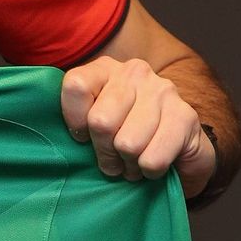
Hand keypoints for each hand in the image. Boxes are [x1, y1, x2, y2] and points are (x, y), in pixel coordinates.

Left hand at [60, 56, 215, 199]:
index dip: (75, 122)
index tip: (83, 138)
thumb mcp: (91, 125)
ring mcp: (163, 90)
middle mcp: (134, 72)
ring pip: (128, 144)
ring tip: (133, 162)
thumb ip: (74, 121)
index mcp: (104, 69)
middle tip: (113, 159)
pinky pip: (152, 159)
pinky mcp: (186, 115)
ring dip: (128, 164)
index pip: (76, 86)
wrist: (177, 148)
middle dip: (104, 152)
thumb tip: (54, 137)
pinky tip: (153, 163)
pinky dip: (149, 171)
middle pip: (101, 121)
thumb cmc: (124, 136)